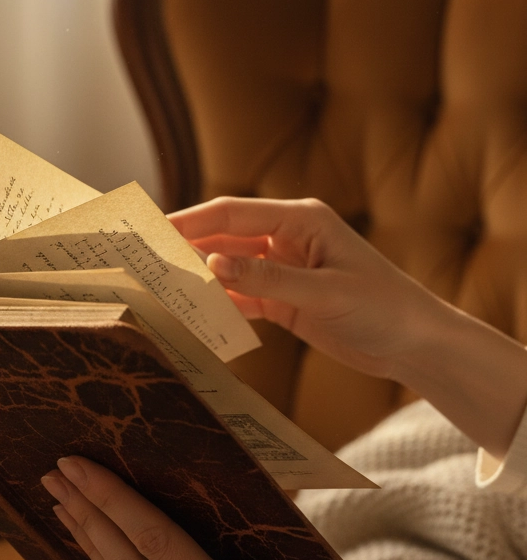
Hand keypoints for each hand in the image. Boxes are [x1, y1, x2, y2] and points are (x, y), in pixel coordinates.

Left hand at [40, 457, 413, 559]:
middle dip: (86, 518)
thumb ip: (257, 520)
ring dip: (94, 548)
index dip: (110, 500)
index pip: (154, 543)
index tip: (75, 466)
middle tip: (53, 477)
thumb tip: (211, 469)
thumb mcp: (311, 558)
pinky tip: (104, 552)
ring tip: (65, 508)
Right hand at [169, 196, 435, 379]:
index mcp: (301, 220)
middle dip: (185, 248)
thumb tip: (212, 262)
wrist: (417, 346)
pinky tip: (193, 314)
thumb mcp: (324, 292)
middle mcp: (287, 238)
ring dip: (198, 278)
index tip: (152, 229)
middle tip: (143, 260)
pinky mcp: (282, 298)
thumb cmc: (385, 308)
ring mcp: (283, 269)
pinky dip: (218, 305)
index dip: (190, 221)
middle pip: (223, 237)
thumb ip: (267, 278)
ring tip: (158, 287)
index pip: (232, 213)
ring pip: (228, 268)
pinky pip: (240, 296)